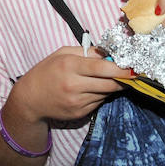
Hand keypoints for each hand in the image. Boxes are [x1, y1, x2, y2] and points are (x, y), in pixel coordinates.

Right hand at [11, 47, 129, 122]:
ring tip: (105, 78)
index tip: (134, 67)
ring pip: (106, 94)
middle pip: (109, 84)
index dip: (121, 68)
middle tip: (130, 73)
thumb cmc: (46, 71)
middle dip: (123, 79)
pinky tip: (92, 88)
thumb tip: (108, 53)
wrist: (30, 99)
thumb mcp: (62, 53)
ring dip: (111, 86)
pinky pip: (99, 102)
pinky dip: (101, 95)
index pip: (102, 68)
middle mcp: (74, 86)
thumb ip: (86, 51)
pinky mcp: (79, 113)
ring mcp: (77, 102)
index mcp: (70, 66)